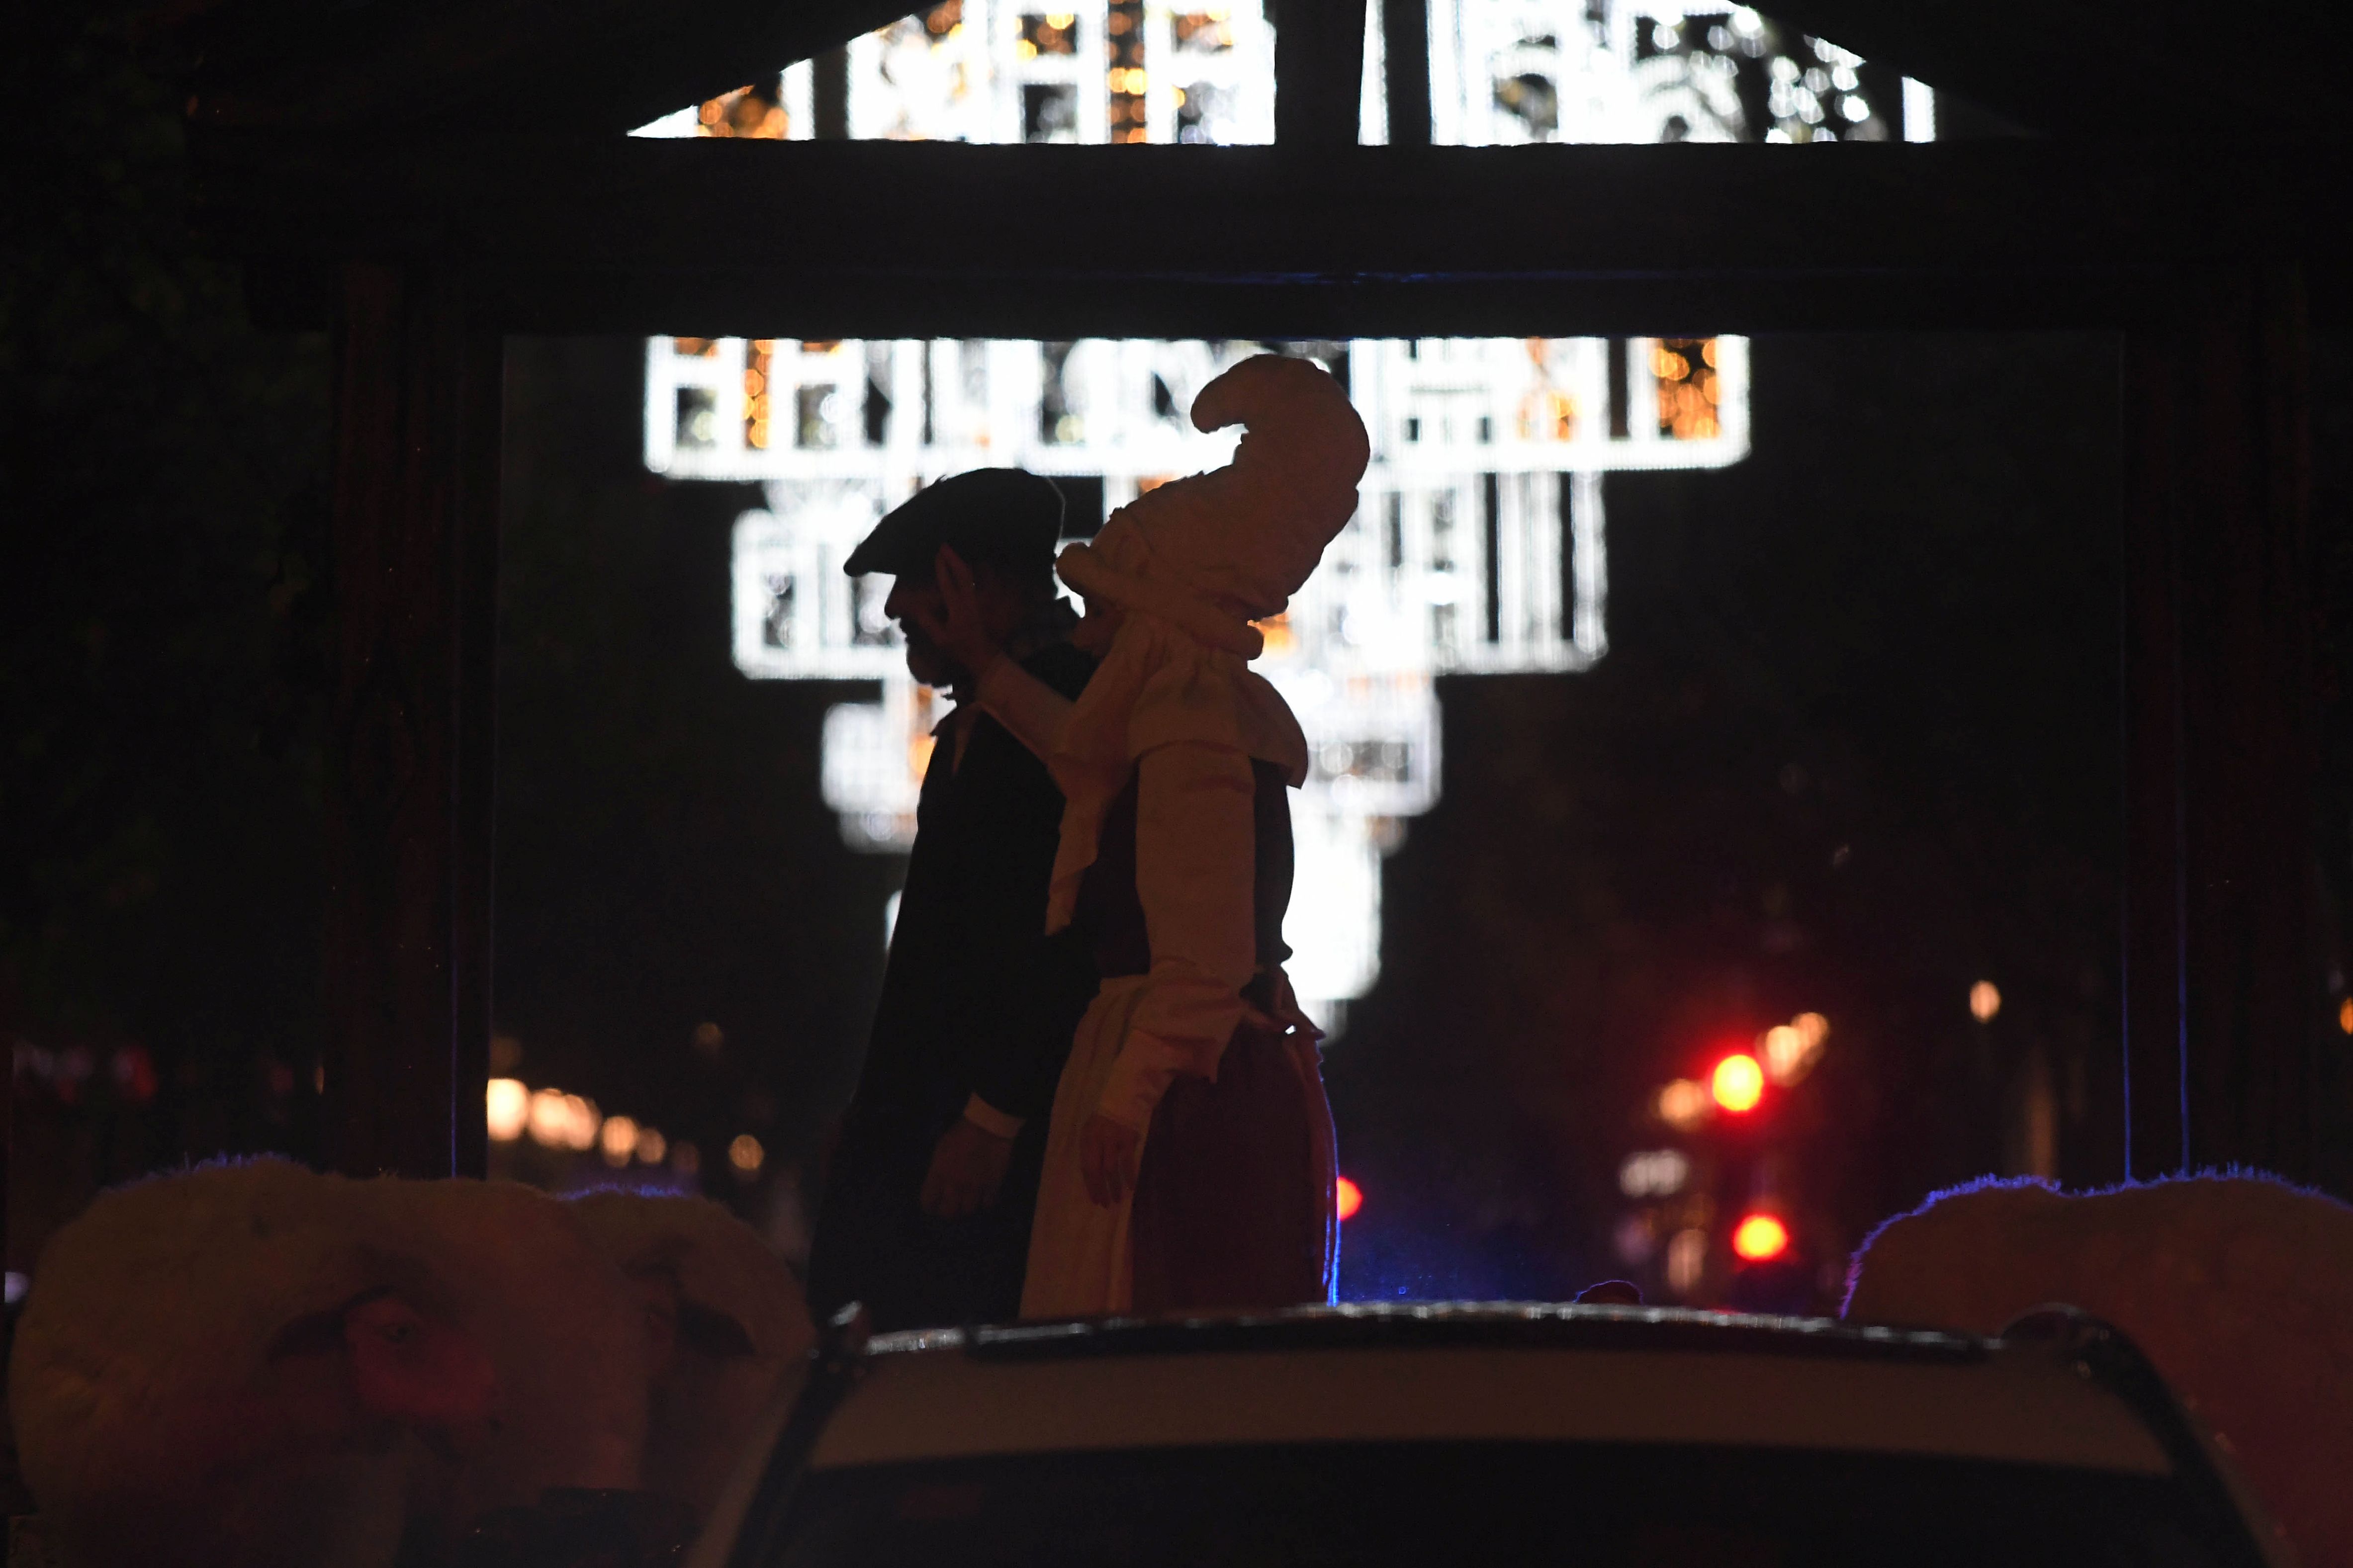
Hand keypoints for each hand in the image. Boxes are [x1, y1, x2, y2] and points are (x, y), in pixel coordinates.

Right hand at [908, 543, 1004, 677]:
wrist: (983, 656)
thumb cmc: (960, 649)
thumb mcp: (940, 639)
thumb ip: (928, 622)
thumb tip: (915, 606)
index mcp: (957, 608)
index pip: (948, 583)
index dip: (942, 568)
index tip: (937, 555)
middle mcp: (969, 601)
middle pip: (963, 574)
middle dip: (953, 558)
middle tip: (944, 546)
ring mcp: (976, 601)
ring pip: (972, 576)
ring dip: (962, 562)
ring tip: (954, 552)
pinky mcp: (980, 603)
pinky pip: (977, 582)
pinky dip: (970, 571)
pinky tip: (967, 567)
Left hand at [919, 1116, 1014, 1218]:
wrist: (987, 1126)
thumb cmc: (960, 1134)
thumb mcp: (940, 1149)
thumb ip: (937, 1170)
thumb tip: (938, 1184)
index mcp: (938, 1175)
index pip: (928, 1203)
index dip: (931, 1206)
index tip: (934, 1204)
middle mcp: (954, 1186)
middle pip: (948, 1213)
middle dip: (949, 1212)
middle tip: (952, 1207)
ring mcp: (974, 1188)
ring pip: (968, 1211)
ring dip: (967, 1207)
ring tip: (969, 1201)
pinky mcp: (992, 1186)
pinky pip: (988, 1205)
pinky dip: (985, 1203)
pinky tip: (985, 1196)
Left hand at [1079, 1113, 1142, 1207]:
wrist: (1122, 1102)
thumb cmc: (1103, 1122)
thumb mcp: (1090, 1133)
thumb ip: (1090, 1152)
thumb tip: (1093, 1176)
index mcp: (1086, 1140)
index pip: (1086, 1167)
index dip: (1090, 1185)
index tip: (1095, 1200)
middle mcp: (1097, 1141)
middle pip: (1096, 1170)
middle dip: (1100, 1189)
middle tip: (1105, 1204)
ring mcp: (1113, 1140)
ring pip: (1111, 1169)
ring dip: (1114, 1186)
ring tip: (1117, 1199)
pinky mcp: (1128, 1140)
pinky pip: (1128, 1161)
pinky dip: (1129, 1175)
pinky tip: (1131, 1186)